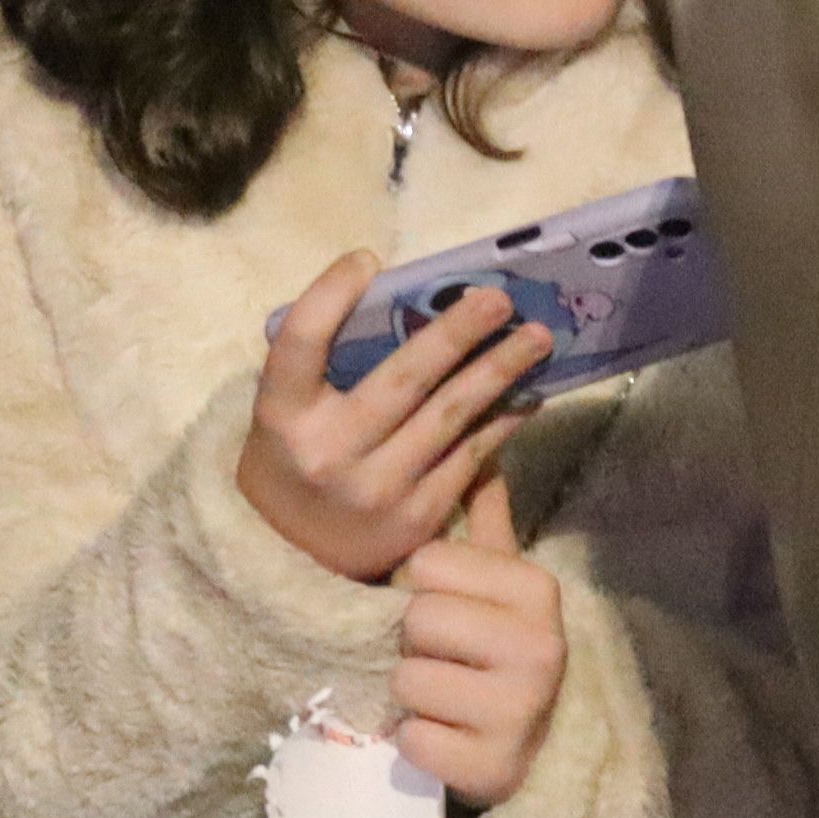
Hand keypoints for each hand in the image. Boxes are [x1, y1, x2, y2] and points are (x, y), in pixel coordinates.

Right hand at [237, 251, 549, 584]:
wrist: (294, 560)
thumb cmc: (300, 459)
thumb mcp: (290, 413)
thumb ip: (329, 364)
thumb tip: (411, 300)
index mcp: (281, 417)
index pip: (300, 344)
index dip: (329, 295)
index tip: (367, 257)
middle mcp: (327, 453)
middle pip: (402, 378)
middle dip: (458, 332)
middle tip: (499, 297)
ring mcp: (376, 488)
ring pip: (450, 415)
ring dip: (500, 370)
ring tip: (537, 337)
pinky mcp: (417, 516)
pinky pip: (471, 454)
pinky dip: (503, 419)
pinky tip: (527, 393)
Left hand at [388, 473, 565, 807]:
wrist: (534, 749)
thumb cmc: (496, 653)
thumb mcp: (497, 585)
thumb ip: (484, 518)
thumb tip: (481, 446)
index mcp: (535, 589)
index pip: (428, 563)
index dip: (423, 590)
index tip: (452, 612)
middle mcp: (539, 645)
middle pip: (417, 620)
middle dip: (415, 645)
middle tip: (445, 660)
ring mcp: (520, 710)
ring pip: (408, 681)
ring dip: (412, 697)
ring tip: (445, 700)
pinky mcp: (492, 765)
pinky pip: (413, 740)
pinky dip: (416, 743)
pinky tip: (445, 738)